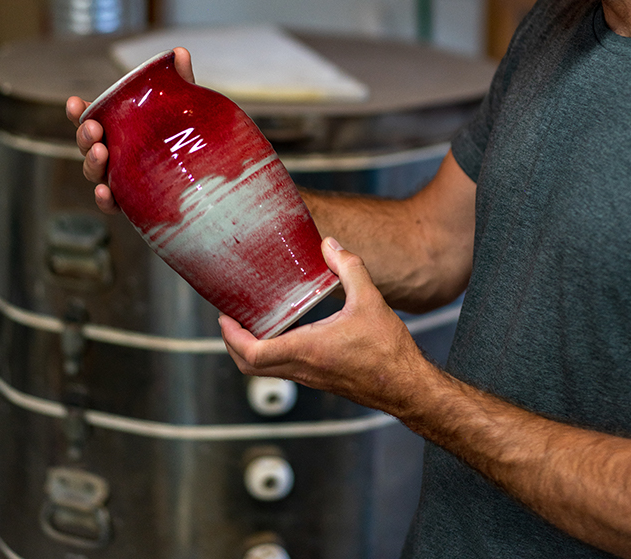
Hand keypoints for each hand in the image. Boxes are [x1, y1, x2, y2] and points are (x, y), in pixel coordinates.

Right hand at [65, 47, 194, 214]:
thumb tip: (180, 52)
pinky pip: (112, 203)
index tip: (74, 102)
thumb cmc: (186, 137)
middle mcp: (115, 153)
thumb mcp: (183, 108)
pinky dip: (104, 199)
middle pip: (88, 145)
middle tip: (93, 129)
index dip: (78, 112)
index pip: (92, 118)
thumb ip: (179, 83)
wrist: (209, 177)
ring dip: (92, 163)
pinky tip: (106, 192)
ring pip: (94, 172)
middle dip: (84, 136)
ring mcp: (120, 177)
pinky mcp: (132, 202)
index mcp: (120, 129)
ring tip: (101, 152)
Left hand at [220, 237, 429, 413]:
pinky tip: (287, 330)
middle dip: (233, 343)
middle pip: (250, 366)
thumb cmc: (388, 350)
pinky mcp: (320, 379)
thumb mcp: (370, 300)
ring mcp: (311, 377)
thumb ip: (349, 268)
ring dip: (252, 348)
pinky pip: (285, 368)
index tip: (224, 318)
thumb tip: (330, 244)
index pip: (253, 354)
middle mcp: (303, 368)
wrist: (406, 386)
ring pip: (267, 369)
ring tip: (253, 321)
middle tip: (230, 319)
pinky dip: (273, 351)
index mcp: (307, 350)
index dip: (231, 337)